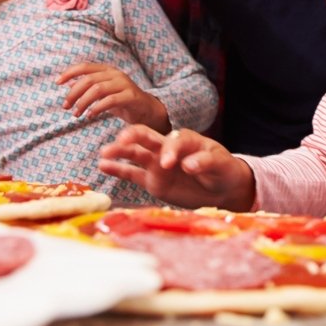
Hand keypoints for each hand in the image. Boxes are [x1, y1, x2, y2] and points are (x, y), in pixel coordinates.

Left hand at [57, 63, 167, 132]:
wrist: (146, 110)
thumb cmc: (121, 100)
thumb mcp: (102, 93)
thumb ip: (87, 87)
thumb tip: (66, 83)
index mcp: (107, 70)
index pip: (85, 67)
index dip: (69, 73)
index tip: (57, 82)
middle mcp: (115, 74)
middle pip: (89, 79)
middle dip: (74, 93)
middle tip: (66, 107)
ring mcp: (124, 84)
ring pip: (98, 89)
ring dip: (83, 102)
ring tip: (76, 114)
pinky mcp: (131, 96)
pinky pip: (110, 100)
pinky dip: (97, 108)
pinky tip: (90, 116)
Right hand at [98, 124, 255, 210]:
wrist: (221, 188)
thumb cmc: (223, 169)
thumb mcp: (221, 164)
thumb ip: (205, 162)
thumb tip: (188, 165)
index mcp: (185, 140)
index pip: (173, 140)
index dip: (170, 150)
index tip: (169, 164)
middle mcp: (167, 148)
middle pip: (147, 137)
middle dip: (134, 137)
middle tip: (122, 140)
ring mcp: (157, 164)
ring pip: (135, 154)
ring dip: (120, 152)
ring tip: (104, 152)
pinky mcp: (152, 181)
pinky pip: (132, 174)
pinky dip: (118, 170)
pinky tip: (102, 166)